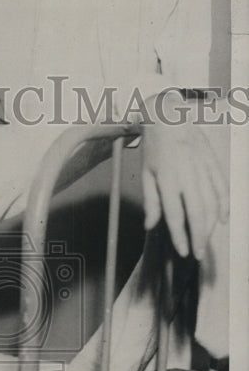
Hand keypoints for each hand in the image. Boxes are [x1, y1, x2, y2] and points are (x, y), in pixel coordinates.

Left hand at [141, 94, 228, 259]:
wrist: (168, 115)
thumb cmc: (153, 148)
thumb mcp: (145, 174)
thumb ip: (151, 201)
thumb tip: (151, 226)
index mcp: (167, 179)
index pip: (175, 214)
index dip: (180, 236)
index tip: (183, 252)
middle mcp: (186, 174)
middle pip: (197, 212)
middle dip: (199, 236)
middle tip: (199, 255)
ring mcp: (202, 167)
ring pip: (212, 202)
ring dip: (210, 225)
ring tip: (206, 240)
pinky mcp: (212, 160)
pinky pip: (221, 186)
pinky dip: (224, 204)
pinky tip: (223, 219)